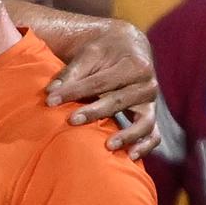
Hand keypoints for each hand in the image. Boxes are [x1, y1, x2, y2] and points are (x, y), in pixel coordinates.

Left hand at [45, 20, 159, 159]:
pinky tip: (131, 156)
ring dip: (127, 135)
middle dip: (94, 112)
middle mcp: (148, 84)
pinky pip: (154, 134)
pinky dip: (145, 146)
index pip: (100, 82)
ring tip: (108, 146)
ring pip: (143, 122)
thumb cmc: (104, 52)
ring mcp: (151, 103)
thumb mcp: (89, 54)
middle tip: (71, 120)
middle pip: (119, 101)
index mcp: (134, 65)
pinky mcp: (150, 116)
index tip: (50, 100)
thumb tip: (51, 92)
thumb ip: (71, 73)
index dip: (74, 91)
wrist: (128, 47)